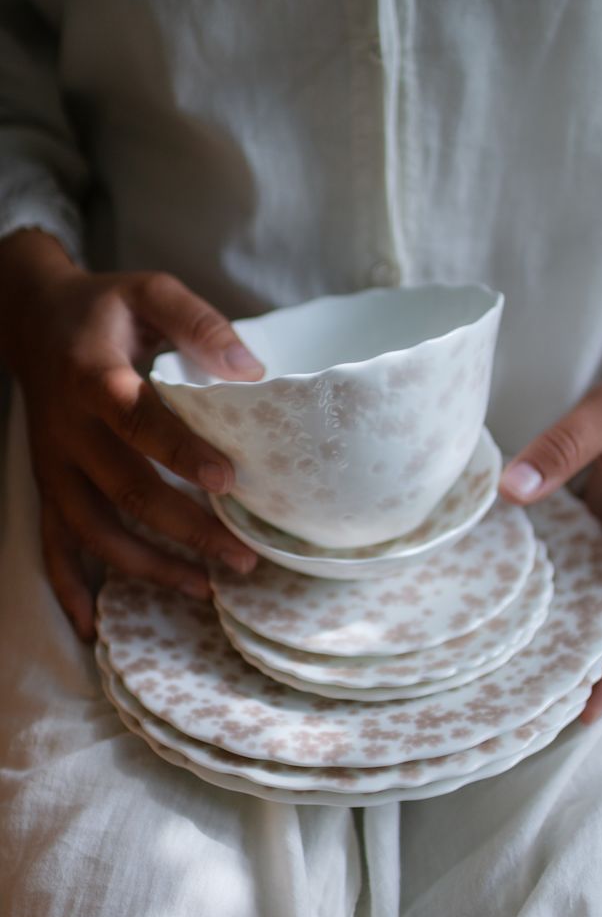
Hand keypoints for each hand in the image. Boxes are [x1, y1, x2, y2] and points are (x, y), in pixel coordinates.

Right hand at [0, 230, 264, 640]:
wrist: (32, 318)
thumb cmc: (104, 308)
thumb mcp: (149, 292)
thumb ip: (200, 323)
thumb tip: (253, 371)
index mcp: (93, 377)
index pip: (137, 419)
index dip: (180, 452)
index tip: (228, 482)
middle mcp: (68, 429)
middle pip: (125, 489)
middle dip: (186, 529)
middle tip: (243, 556)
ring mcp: (54, 465)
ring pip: (95, 529)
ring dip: (148, 566)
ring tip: (205, 588)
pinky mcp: (50, 485)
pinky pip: (52, 544)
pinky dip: (69, 588)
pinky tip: (92, 625)